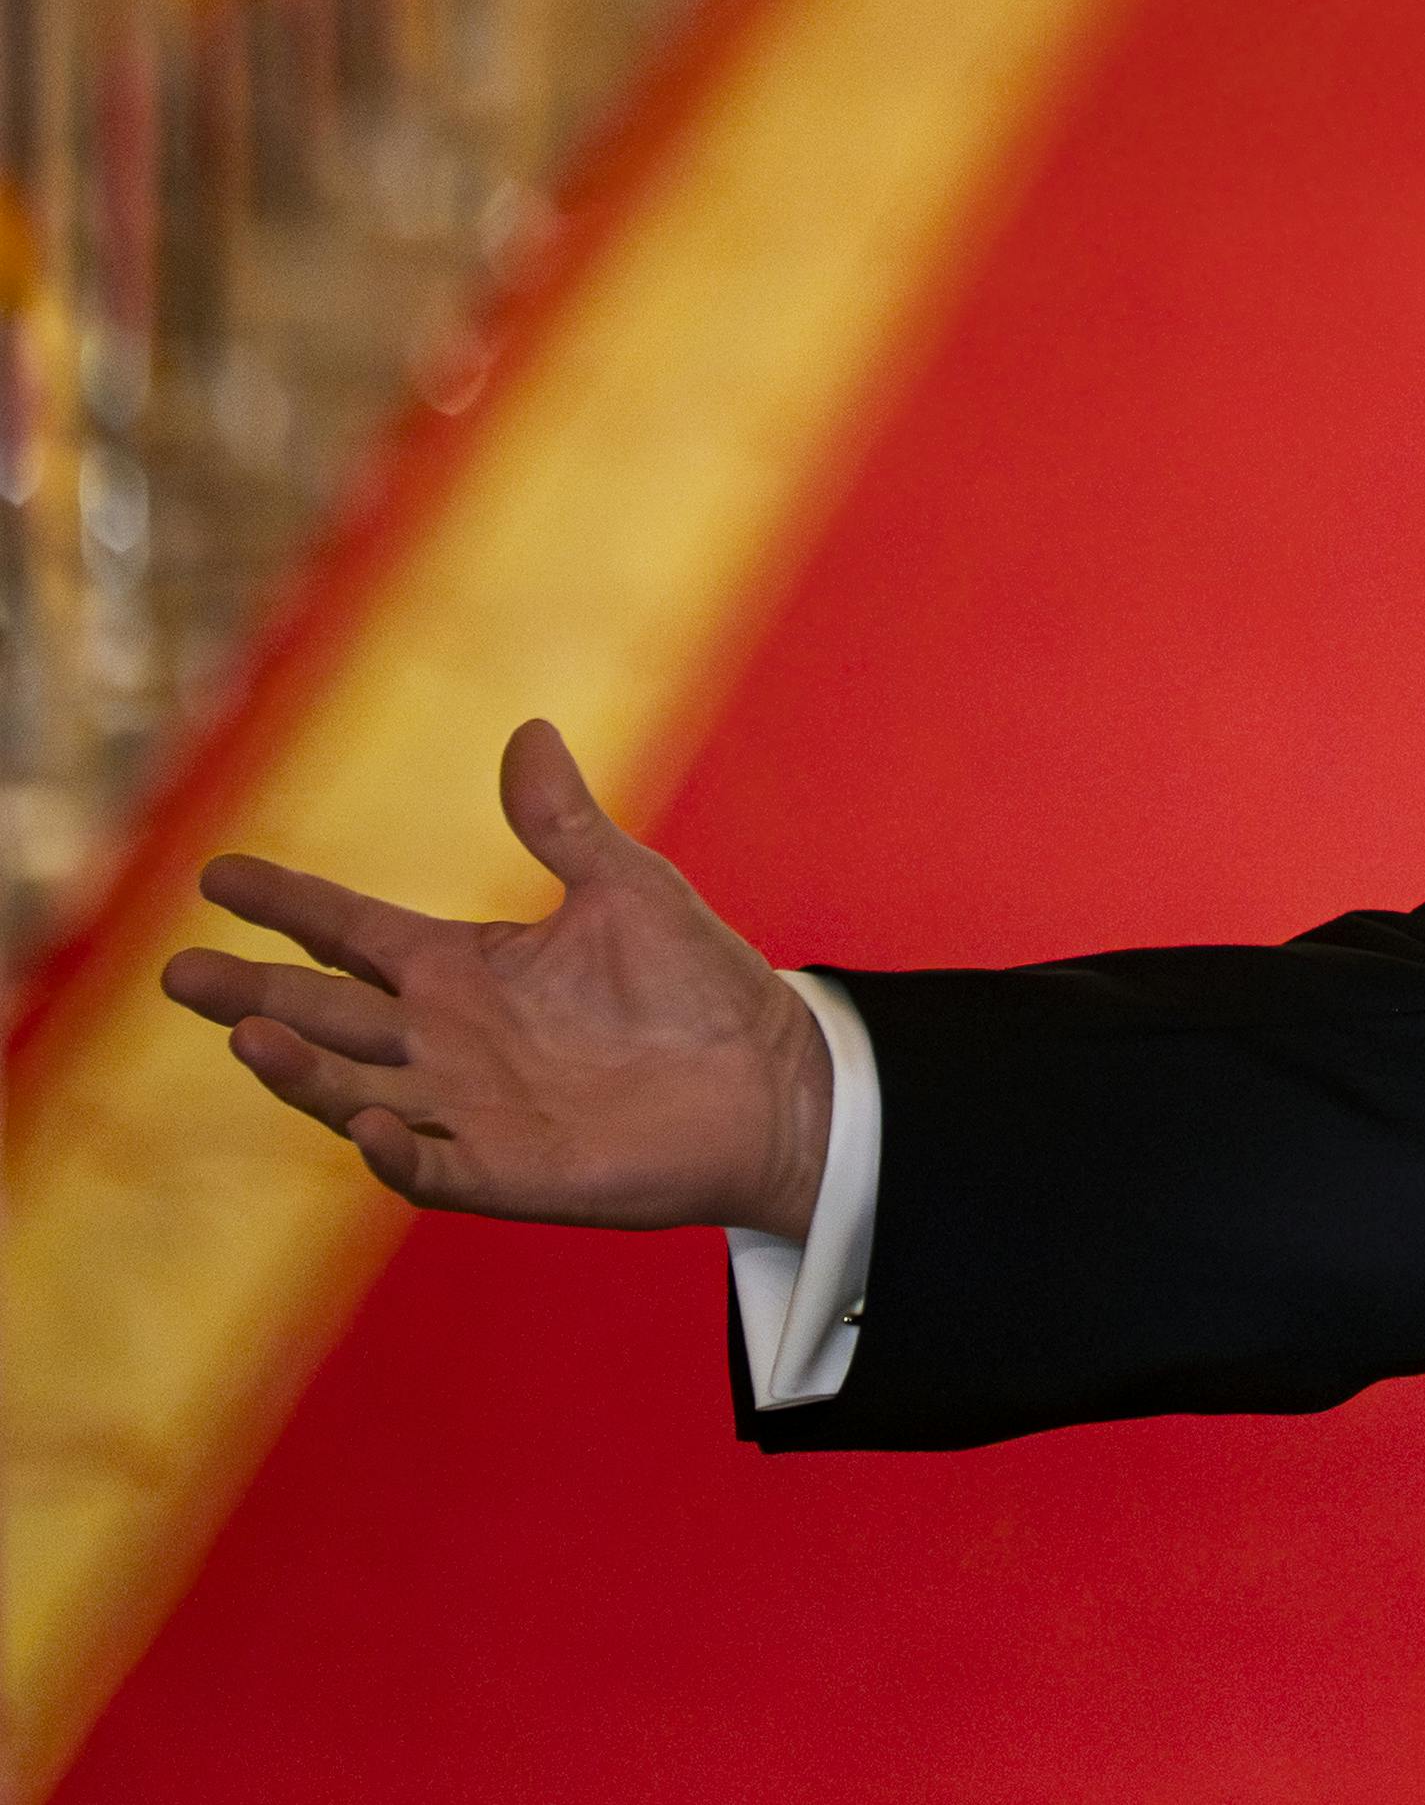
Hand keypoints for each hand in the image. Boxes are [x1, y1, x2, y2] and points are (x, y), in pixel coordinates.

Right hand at [157, 719, 833, 1238]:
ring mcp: (467, 1109)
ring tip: (246, 1036)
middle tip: (178, 972)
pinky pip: (426, 1168)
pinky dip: (392, 1152)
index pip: (351, 931)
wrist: (769, 1079)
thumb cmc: (697, 982)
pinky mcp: (504, 1172)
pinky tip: (367, 1125)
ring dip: (299, 1070)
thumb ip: (562, 823)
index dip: (287, 905)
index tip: (217, 876)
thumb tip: (527, 730)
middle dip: (253, 993)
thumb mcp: (626, 889)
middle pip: (325, 1012)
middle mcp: (448, 1038)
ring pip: (352, 1090)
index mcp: (466, 967)